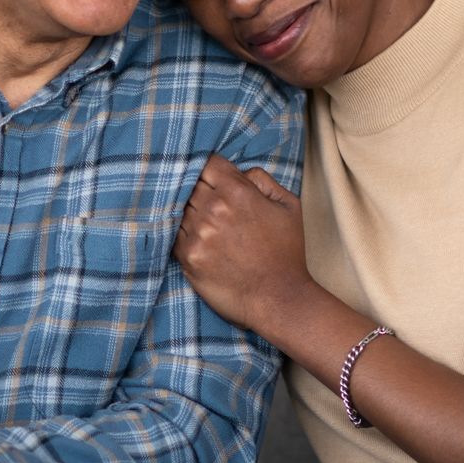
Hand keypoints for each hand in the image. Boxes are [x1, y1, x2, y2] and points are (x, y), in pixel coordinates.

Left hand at [174, 155, 313, 331]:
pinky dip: (185, 235)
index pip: (207, 163)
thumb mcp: (288, 206)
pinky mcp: (188, 256)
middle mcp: (213, 208)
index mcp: (237, 191)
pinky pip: (175, 234)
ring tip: (212, 229)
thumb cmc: (286, 253)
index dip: (212, 171)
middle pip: (191, 185)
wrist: (278, 299)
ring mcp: (198, 233)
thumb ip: (262, 180)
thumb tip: (239, 172)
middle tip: (215, 208)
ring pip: (181, 209)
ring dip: (193, 215)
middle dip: (202, 193)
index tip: (215, 180)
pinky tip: (203, 243)